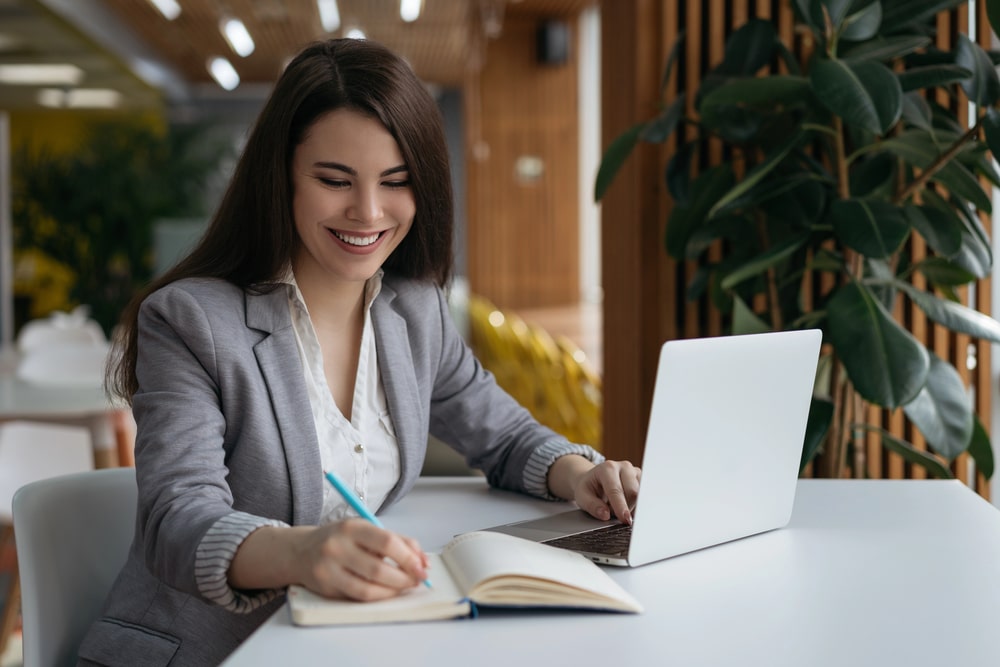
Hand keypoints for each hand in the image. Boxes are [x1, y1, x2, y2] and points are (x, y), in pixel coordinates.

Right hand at [295, 519, 429, 601]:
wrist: (301, 551)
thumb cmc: (342, 539)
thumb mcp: (366, 530)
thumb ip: (398, 541)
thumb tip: (423, 561)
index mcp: (352, 527)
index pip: (387, 542)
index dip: (408, 558)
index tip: (422, 567)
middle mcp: (337, 547)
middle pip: (378, 569)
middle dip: (404, 578)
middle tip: (417, 580)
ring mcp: (328, 569)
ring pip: (368, 588)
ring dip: (393, 591)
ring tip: (404, 587)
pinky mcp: (325, 588)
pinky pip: (357, 597)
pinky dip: (377, 596)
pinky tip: (386, 591)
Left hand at [548, 456, 640, 523]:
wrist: (593, 479)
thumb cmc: (588, 487)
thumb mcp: (582, 497)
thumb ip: (592, 506)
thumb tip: (605, 515)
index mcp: (607, 468)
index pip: (616, 490)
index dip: (621, 506)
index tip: (625, 519)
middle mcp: (624, 467)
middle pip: (632, 493)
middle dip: (624, 508)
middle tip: (611, 512)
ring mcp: (634, 471)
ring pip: (640, 495)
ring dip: (630, 506)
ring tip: (616, 505)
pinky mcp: (641, 478)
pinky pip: (644, 496)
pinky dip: (635, 505)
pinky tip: (625, 503)